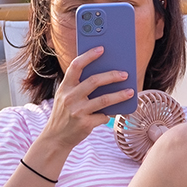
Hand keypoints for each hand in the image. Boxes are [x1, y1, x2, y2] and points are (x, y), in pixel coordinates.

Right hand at [33, 45, 131, 166]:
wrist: (56, 138)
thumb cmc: (66, 113)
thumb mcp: (67, 97)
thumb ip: (80, 86)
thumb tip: (108, 75)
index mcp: (64, 87)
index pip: (75, 66)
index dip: (89, 56)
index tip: (102, 49)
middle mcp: (69, 97)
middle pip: (94, 81)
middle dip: (112, 76)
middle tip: (125, 73)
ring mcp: (77, 111)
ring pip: (103, 100)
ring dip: (119, 95)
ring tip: (130, 91)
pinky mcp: (85, 124)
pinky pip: (104, 116)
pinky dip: (110, 113)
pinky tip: (116, 111)